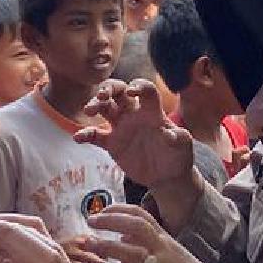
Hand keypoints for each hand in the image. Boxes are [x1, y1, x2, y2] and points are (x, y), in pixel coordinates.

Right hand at [79, 80, 196, 190]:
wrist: (168, 176)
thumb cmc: (178, 156)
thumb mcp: (184, 147)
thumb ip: (179, 138)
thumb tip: (169, 133)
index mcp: (152, 111)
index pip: (144, 89)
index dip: (138, 86)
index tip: (131, 92)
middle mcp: (134, 114)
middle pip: (118, 91)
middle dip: (109, 88)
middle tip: (102, 96)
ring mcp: (121, 127)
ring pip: (104, 108)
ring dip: (95, 104)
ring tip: (88, 111)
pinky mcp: (112, 144)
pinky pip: (96, 135)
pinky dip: (86, 134)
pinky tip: (78, 137)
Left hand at [87, 204, 221, 262]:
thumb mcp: (173, 254)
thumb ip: (149, 244)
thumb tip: (125, 236)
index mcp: (165, 240)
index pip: (140, 216)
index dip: (118, 211)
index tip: (100, 212)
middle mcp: (162, 250)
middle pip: (135, 226)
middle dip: (110, 222)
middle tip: (89, 223)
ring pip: (131, 254)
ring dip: (107, 248)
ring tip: (89, 247)